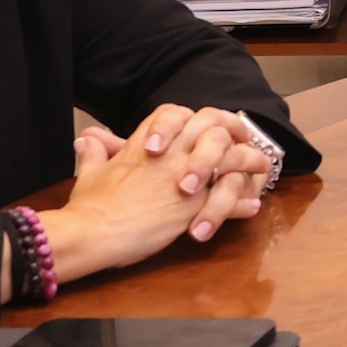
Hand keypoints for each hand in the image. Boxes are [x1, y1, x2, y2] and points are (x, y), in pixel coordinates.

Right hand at [46, 104, 281, 280]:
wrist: (91, 232)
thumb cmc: (89, 206)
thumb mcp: (90, 172)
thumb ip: (95, 152)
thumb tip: (86, 137)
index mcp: (145, 143)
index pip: (178, 113)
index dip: (196, 116)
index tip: (210, 123)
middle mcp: (171, 155)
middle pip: (213, 127)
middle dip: (234, 129)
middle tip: (245, 138)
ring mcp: (186, 178)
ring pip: (231, 158)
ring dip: (250, 162)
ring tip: (260, 170)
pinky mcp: (194, 207)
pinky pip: (230, 199)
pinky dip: (243, 203)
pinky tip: (251, 207)